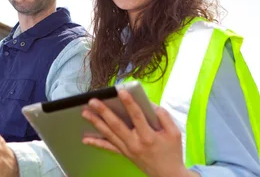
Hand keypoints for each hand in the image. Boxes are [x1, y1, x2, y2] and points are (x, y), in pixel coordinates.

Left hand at [81, 90, 196, 176]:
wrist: (168, 175)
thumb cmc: (172, 152)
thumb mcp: (174, 132)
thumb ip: (163, 116)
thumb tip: (149, 103)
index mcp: (149, 136)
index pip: (137, 116)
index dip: (129, 103)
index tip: (121, 91)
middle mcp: (135, 143)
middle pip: (117, 125)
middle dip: (104, 112)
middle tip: (93, 101)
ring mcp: (128, 149)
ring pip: (109, 134)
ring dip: (96, 123)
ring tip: (85, 113)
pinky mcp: (124, 153)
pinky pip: (108, 147)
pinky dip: (96, 143)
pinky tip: (85, 139)